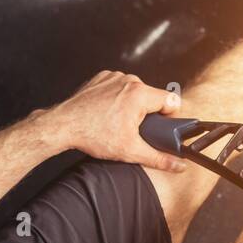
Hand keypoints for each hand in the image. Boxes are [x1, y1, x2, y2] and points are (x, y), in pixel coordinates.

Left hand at [37, 71, 186, 171]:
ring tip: (119, 121)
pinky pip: (120, 86)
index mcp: (140, 94)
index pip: (171, 100)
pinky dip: (118, 97)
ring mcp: (114, 77)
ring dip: (133, 104)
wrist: (63, 126)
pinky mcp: (102, 77)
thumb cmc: (93, 136)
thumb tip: (179, 166)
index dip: (169, 116)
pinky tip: (109, 111)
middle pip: (152, 96)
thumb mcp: (131, 151)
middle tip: (134, 129)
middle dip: (148, 113)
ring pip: (136, 90)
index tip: (159, 126)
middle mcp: (129, 80)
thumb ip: (159, 159)